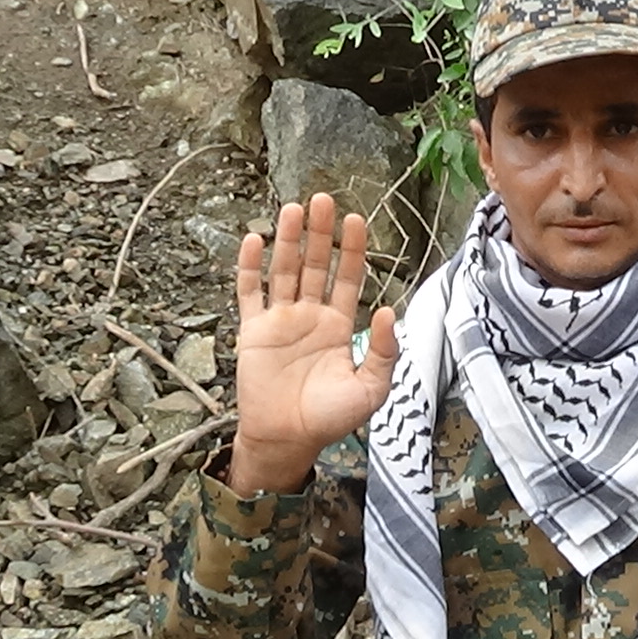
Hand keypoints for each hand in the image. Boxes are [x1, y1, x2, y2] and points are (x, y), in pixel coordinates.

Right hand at [228, 193, 398, 494]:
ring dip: (287, 240)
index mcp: (339, 326)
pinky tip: (253, 240)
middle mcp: (310, 316)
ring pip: (284, 271)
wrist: (287, 439)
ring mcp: (280, 321)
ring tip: (293, 209)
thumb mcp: (371, 389)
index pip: (348, 278)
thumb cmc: (330, 418)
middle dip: (320, 234)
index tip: (356, 219)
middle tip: (323, 199)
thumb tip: (387, 311)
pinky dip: (250, 267)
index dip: (352, 249)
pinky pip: (250, 293)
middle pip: (315, 265)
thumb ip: (383, 352)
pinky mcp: (253, 331)